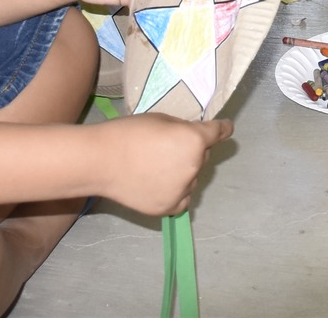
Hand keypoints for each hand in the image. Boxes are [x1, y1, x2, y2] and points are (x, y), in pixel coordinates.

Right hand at [95, 115, 232, 215]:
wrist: (101, 161)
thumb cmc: (129, 132)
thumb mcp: (162, 119)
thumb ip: (182, 129)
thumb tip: (192, 136)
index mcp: (194, 140)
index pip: (219, 132)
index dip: (223, 129)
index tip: (226, 129)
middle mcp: (194, 166)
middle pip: (202, 156)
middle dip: (192, 151)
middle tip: (168, 148)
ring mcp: (182, 189)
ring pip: (192, 179)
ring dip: (183, 172)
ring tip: (157, 168)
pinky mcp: (168, 207)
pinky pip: (182, 199)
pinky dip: (177, 192)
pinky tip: (160, 184)